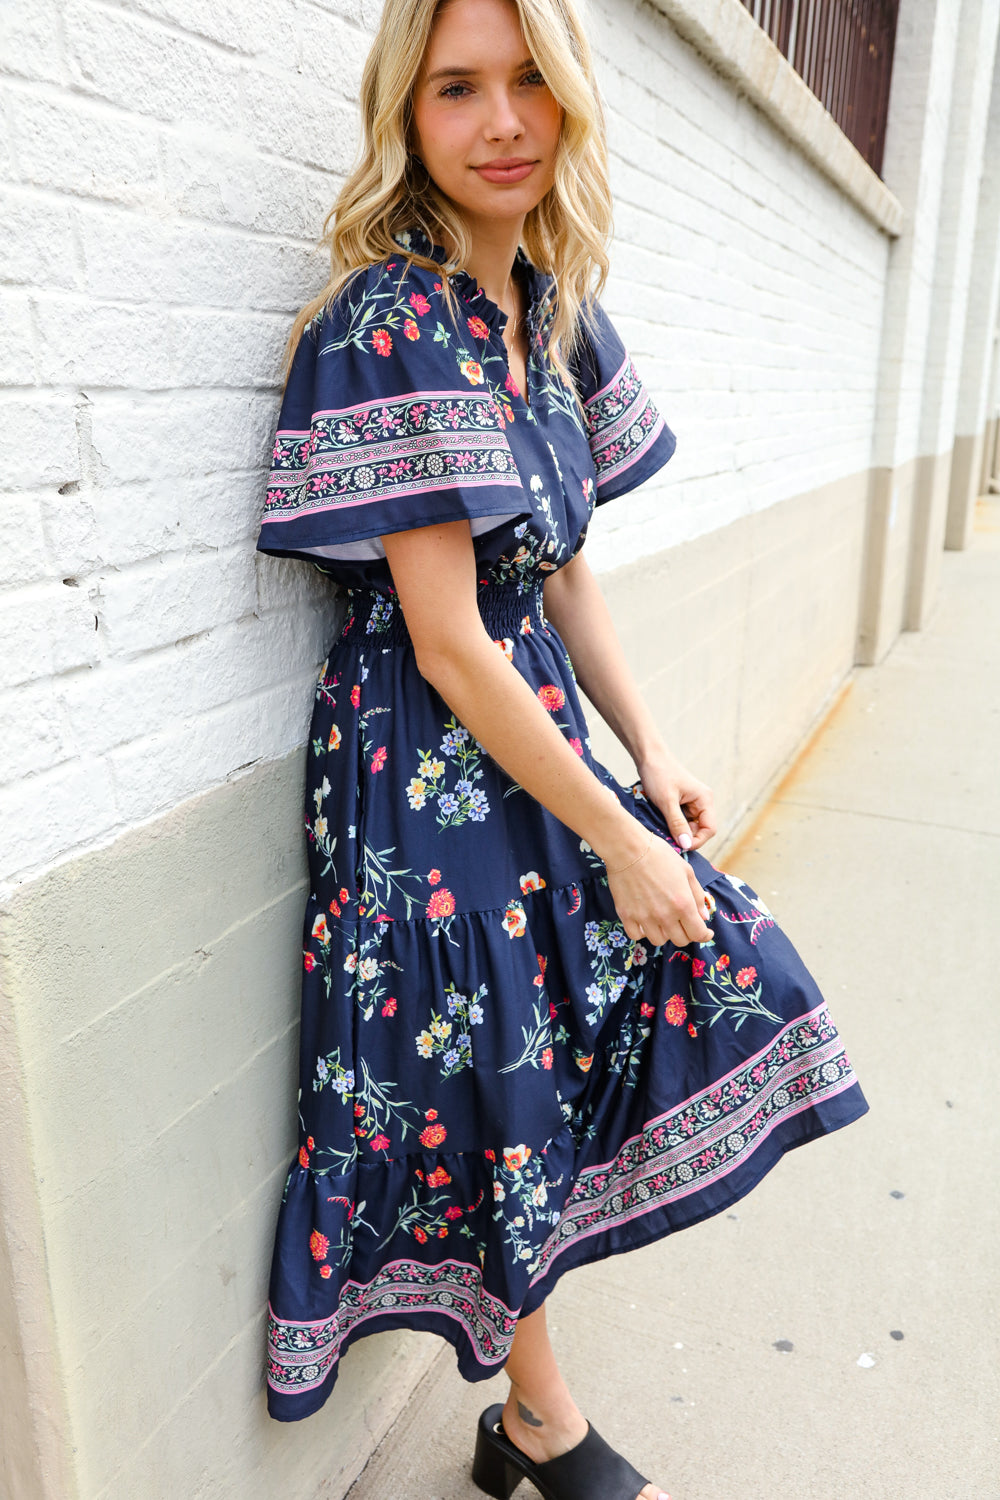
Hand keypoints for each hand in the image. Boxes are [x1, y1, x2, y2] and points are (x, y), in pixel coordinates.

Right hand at [607, 832, 712, 946]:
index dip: (705, 935)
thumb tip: (703, 916)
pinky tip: (645, 920)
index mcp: (683, 904)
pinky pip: (636, 935)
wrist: (628, 848)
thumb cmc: (660, 855)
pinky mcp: (626, 915)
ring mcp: (644, 917)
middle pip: (680, 940)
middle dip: (686, 933)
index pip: (698, 934)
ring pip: (658, 941)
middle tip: (683, 922)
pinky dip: (642, 931)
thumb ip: (697, 895)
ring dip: (664, 933)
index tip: (705, 932)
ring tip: (663, 920)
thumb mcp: (686, 871)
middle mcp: (665, 915)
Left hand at [637, 751, 716, 851]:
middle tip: (667, 839)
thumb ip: (677, 824)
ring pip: (689, 826)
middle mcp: (702, 802)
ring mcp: (692, 803)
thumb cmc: (659, 774)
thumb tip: (686, 845)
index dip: (696, 841)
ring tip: (662, 829)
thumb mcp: (667, 801)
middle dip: (685, 837)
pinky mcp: (682, 803)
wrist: (648, 756)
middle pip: (700, 830)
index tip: (679, 846)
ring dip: (678, 831)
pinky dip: (672, 824)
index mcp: (705, 799)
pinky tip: (661, 822)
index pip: (710, 829)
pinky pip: (681, 820)